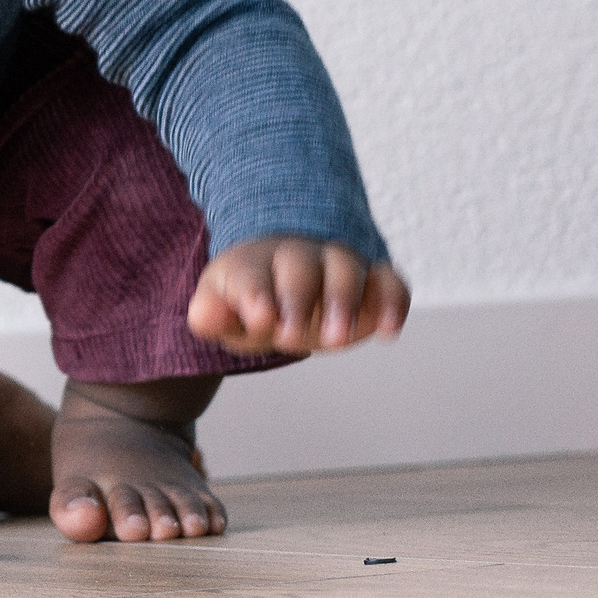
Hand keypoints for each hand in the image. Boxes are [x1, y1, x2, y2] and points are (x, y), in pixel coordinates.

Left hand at [188, 237, 408, 355]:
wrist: (289, 282)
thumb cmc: (251, 302)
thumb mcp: (222, 312)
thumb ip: (209, 316)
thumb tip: (204, 317)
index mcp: (253, 263)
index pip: (251, 273)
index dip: (256, 294)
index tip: (262, 318)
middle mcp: (297, 256)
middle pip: (300, 267)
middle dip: (299, 300)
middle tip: (293, 339)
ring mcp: (337, 264)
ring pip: (346, 267)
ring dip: (344, 301)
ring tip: (335, 340)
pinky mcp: (373, 280)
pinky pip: (390, 281)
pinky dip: (393, 302)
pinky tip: (387, 332)